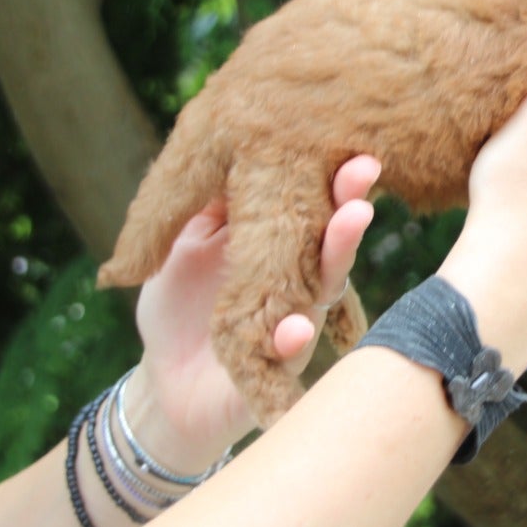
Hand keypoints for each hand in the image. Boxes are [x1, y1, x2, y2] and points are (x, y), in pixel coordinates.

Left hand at [123, 156, 381, 468]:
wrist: (164, 379)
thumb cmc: (180, 302)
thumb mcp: (188, 240)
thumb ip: (214, 202)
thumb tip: (237, 148)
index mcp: (282, 243)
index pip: (314, 204)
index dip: (335, 179)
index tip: (352, 151)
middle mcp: (301, 279)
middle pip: (333, 240)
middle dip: (350, 208)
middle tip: (363, 176)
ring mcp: (297, 321)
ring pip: (325, 288)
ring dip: (337, 256)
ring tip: (349, 222)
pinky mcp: (277, 365)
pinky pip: (291, 350)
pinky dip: (293, 337)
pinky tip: (296, 326)